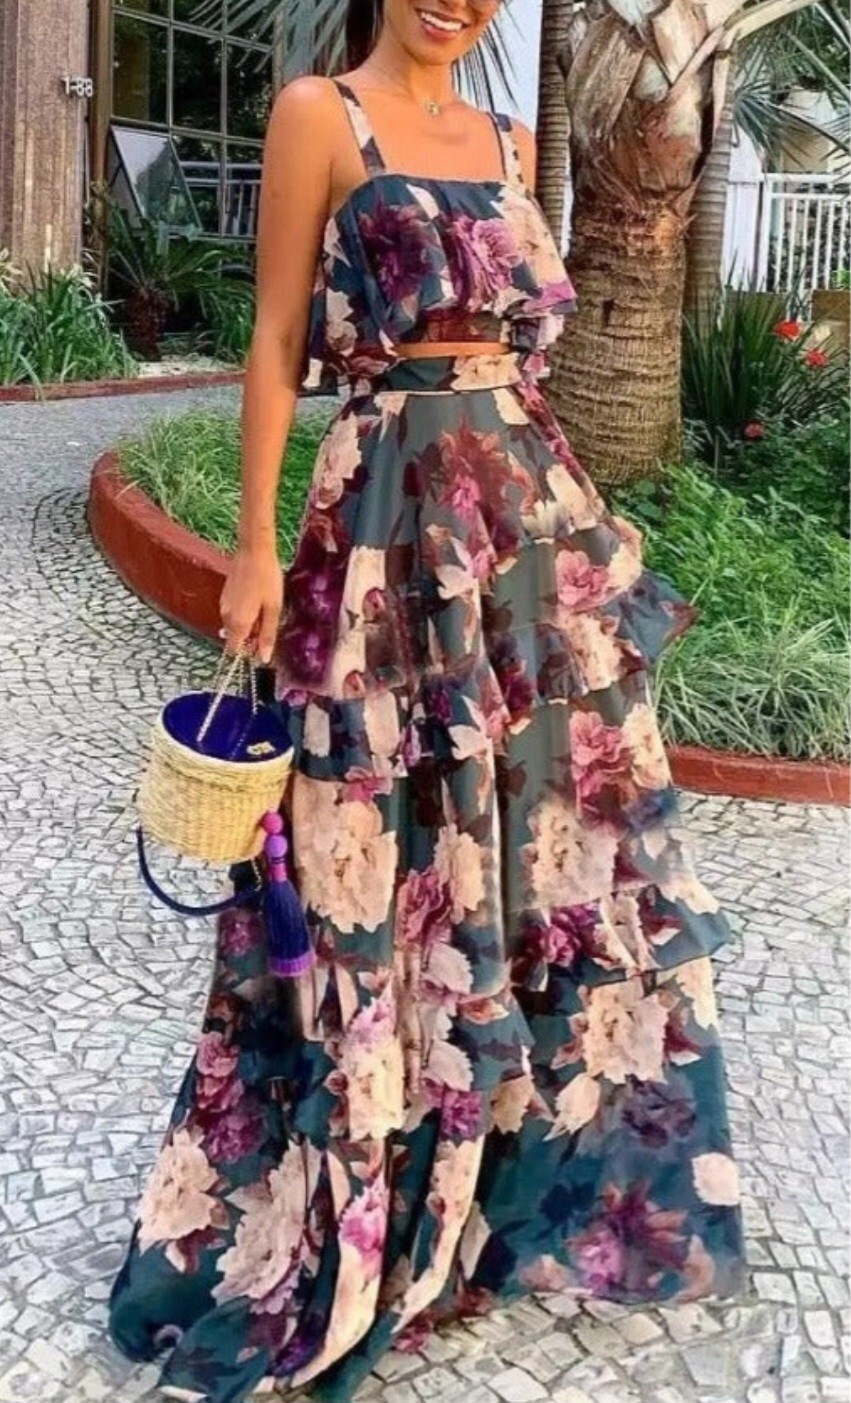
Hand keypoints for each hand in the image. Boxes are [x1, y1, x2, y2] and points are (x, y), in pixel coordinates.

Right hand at [219, 544, 283, 663]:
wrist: (253, 551)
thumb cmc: (267, 579)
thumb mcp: (273, 609)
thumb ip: (267, 635)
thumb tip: (263, 659)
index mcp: (238, 623)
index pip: (235, 650)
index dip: (248, 651)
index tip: (263, 644)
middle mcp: (226, 616)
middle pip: (235, 637)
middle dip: (251, 637)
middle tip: (269, 622)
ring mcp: (223, 604)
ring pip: (234, 624)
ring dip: (248, 624)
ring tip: (265, 609)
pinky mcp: (225, 594)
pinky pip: (233, 612)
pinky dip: (244, 613)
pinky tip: (257, 600)